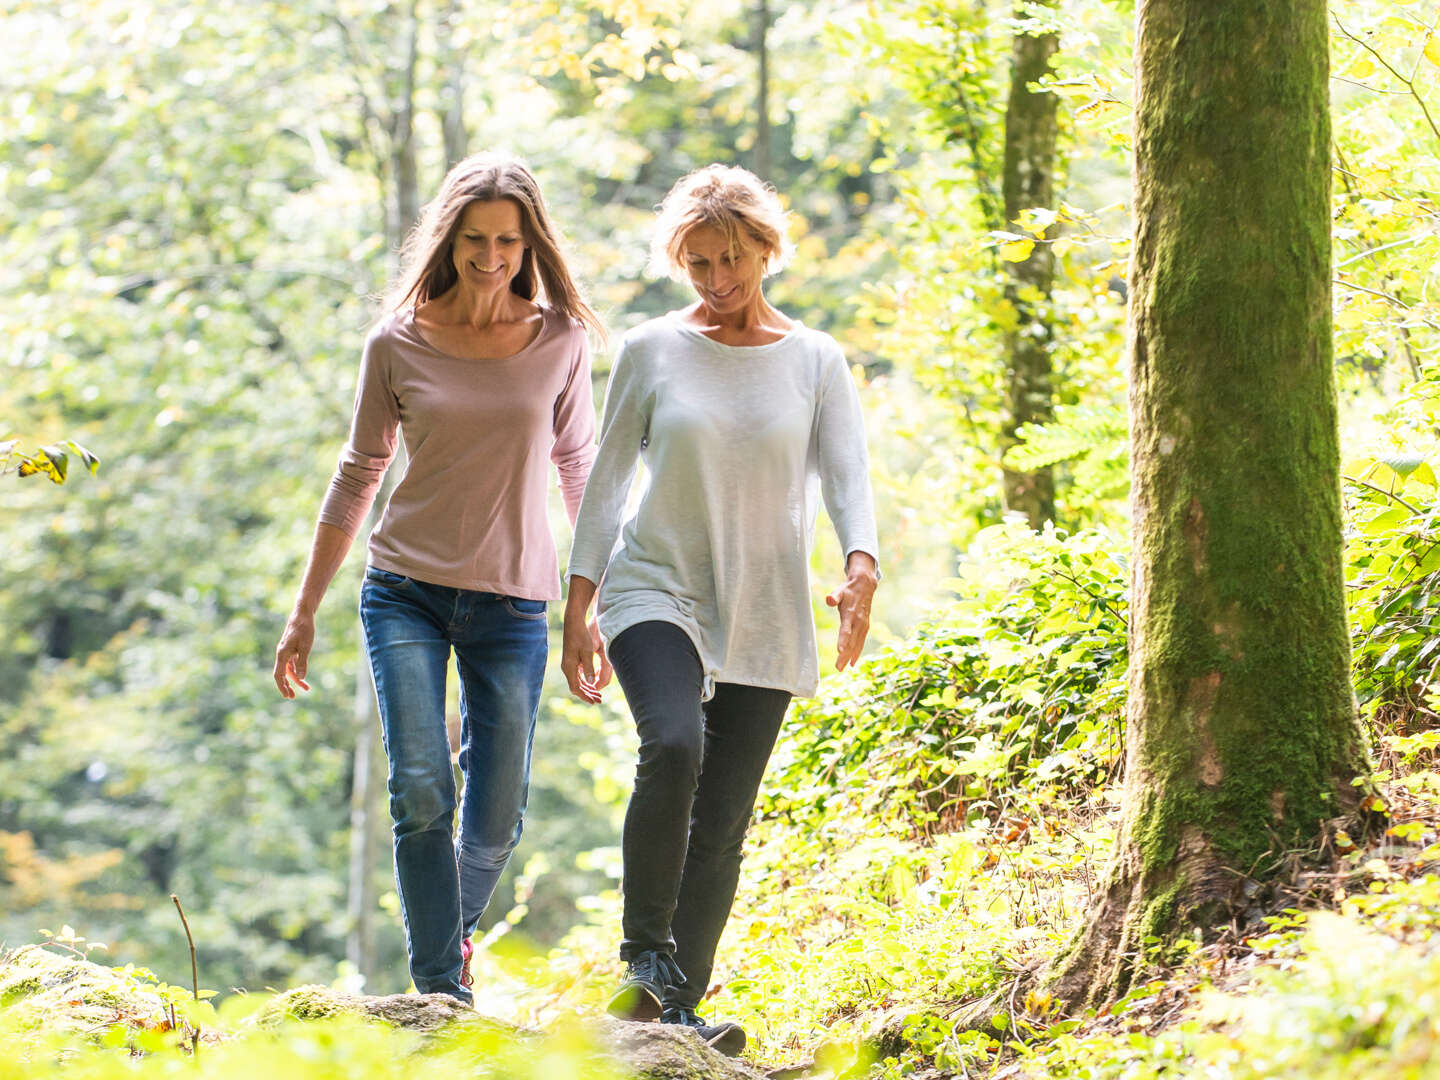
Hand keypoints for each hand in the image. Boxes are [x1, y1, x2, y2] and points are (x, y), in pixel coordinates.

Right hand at [273, 611, 314, 698]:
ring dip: (295, 679)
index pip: (278, 675)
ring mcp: (286, 651)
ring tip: (306, 689)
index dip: (282, 686)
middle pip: (282, 674)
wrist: (302, 614)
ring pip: (289, 669)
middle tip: (293, 697)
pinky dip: (297, 670)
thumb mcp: (306, 647)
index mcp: (282, 654)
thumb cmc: (304, 629)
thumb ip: (303, 662)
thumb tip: (301, 678)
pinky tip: (303, 676)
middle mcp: (281, 654)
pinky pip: (292, 663)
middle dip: (287, 686)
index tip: (287, 696)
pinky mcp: (291, 648)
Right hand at [562, 612, 610, 702]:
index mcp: (569, 667)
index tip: (595, 701)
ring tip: (598, 693)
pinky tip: (593, 682)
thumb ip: (589, 668)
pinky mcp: (571, 660)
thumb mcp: (587, 652)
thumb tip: (591, 683)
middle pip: (576, 687)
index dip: (585, 696)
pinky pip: (577, 675)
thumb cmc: (581, 636)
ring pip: (577, 682)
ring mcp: (568, 664)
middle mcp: (567, 668)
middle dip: (588, 694)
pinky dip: (585, 681)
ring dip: (587, 688)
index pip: (576, 688)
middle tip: (599, 699)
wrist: (573, 623)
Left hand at [825, 554, 877, 670]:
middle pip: (851, 641)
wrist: (865, 586)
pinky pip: (861, 642)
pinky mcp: (865, 627)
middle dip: (845, 655)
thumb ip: (834, 596)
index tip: (840, 650)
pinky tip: (852, 663)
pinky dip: (857, 652)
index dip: (843, 640)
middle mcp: (858, 622)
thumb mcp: (840, 590)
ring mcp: (863, 625)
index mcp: (851, 614)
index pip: (846, 629)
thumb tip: (829, 599)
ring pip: (856, 644)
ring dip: (850, 657)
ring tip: (842, 668)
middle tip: (838, 667)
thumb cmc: (849, 590)